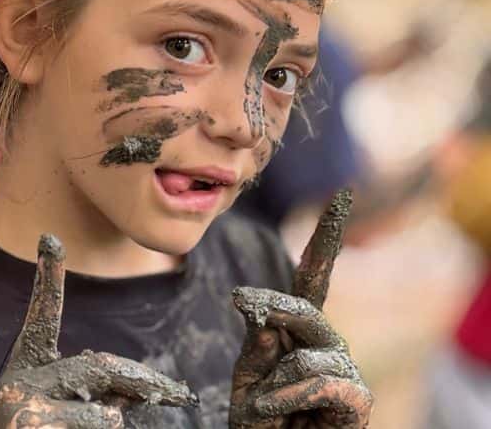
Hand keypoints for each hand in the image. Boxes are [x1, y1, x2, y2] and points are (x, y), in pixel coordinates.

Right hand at [0, 235, 196, 428]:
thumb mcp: (62, 409)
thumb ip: (95, 388)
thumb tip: (139, 390)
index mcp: (22, 370)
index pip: (39, 319)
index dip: (47, 281)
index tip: (50, 240)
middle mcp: (16, 386)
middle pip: (100, 368)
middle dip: (142, 381)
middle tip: (179, 394)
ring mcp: (25, 415)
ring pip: (108, 415)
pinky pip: (103, 428)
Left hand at [229, 189, 372, 427]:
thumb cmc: (259, 417)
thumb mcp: (246, 376)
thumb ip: (256, 345)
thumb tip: (265, 315)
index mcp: (297, 327)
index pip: (313, 275)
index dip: (327, 238)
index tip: (343, 195)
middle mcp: (326, 340)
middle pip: (305, 308)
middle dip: (276, 311)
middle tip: (245, 308)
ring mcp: (344, 368)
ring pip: (306, 355)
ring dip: (272, 384)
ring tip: (266, 407)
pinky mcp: (356, 399)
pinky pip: (318, 382)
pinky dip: (287, 397)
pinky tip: (277, 412)